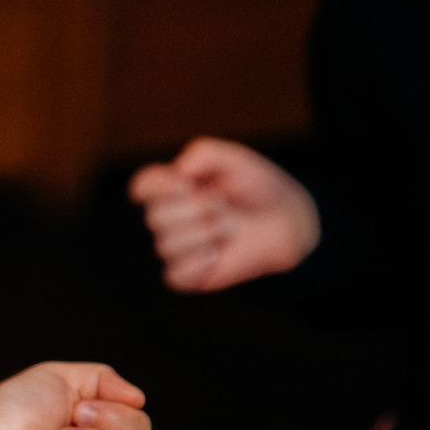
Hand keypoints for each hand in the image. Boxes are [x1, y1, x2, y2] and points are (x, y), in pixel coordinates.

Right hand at [128, 136, 318, 291]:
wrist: (288, 220)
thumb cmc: (257, 188)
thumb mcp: (234, 158)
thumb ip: (202, 153)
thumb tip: (178, 172)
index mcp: (172, 188)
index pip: (142, 187)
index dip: (157, 187)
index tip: (185, 184)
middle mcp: (169, 218)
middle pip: (154, 217)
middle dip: (195, 209)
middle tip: (223, 205)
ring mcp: (178, 248)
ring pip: (166, 246)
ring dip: (204, 234)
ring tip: (230, 228)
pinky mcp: (190, 276)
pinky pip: (175, 276)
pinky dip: (196, 264)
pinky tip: (218, 253)